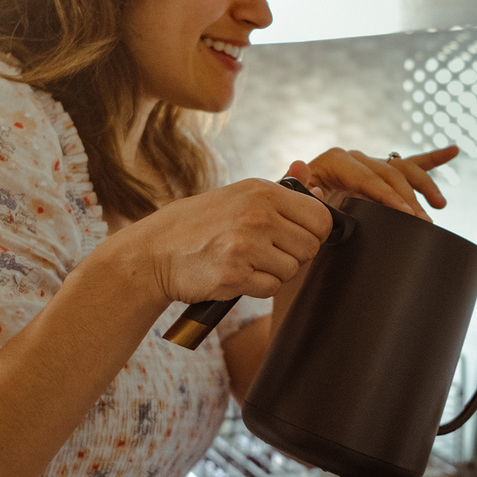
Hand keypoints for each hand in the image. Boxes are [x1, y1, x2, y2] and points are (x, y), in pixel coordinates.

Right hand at [131, 179, 332, 303]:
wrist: (154, 252)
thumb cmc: (200, 225)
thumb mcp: (239, 196)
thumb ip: (283, 194)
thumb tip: (320, 189)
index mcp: (263, 191)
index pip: (321, 218)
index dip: (313, 233)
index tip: (294, 237)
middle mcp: (257, 214)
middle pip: (310, 247)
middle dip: (292, 255)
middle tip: (265, 252)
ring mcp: (245, 245)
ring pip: (291, 270)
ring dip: (273, 272)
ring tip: (246, 261)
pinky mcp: (234, 275)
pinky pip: (270, 288)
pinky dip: (256, 287)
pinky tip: (235, 274)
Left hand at [287, 145, 460, 221]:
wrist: (290, 221)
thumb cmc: (290, 215)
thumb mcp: (292, 205)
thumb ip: (303, 194)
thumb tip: (318, 189)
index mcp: (333, 162)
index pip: (368, 177)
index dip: (389, 196)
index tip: (408, 214)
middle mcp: (353, 159)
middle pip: (390, 174)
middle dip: (410, 198)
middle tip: (426, 223)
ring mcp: (368, 165)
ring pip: (403, 169)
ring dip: (424, 185)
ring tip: (439, 205)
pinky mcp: (377, 175)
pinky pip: (407, 165)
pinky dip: (431, 159)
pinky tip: (453, 151)